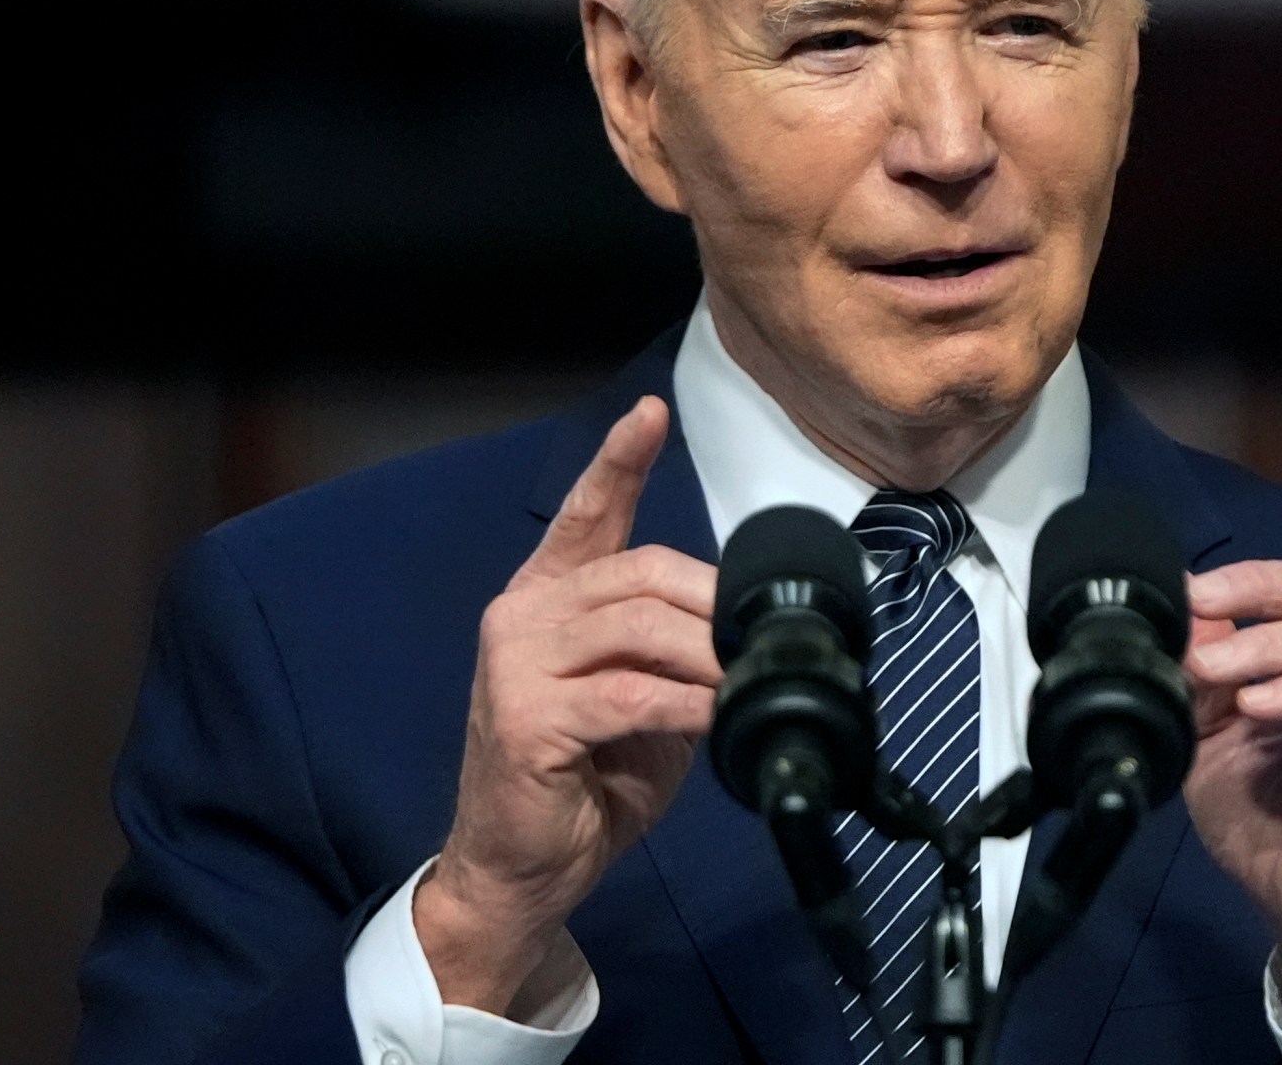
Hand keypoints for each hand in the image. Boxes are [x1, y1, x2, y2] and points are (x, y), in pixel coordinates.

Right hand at [415, 397, 720, 1014]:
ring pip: (639, 628)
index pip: (585, 515)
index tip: (650, 413)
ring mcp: (517, 663)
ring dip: (709, 654)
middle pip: (640, 573)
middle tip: (764, 639)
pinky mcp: (527, 716)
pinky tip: (714, 715)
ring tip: (749, 678)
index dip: (619, 462)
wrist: (521, 868)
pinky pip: (628, 693)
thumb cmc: (584, 784)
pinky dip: (685, 702)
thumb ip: (673, 654)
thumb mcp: (640, 703)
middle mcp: (524, 616)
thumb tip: (746, 633)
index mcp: (548, 600)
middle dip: (715, 602)